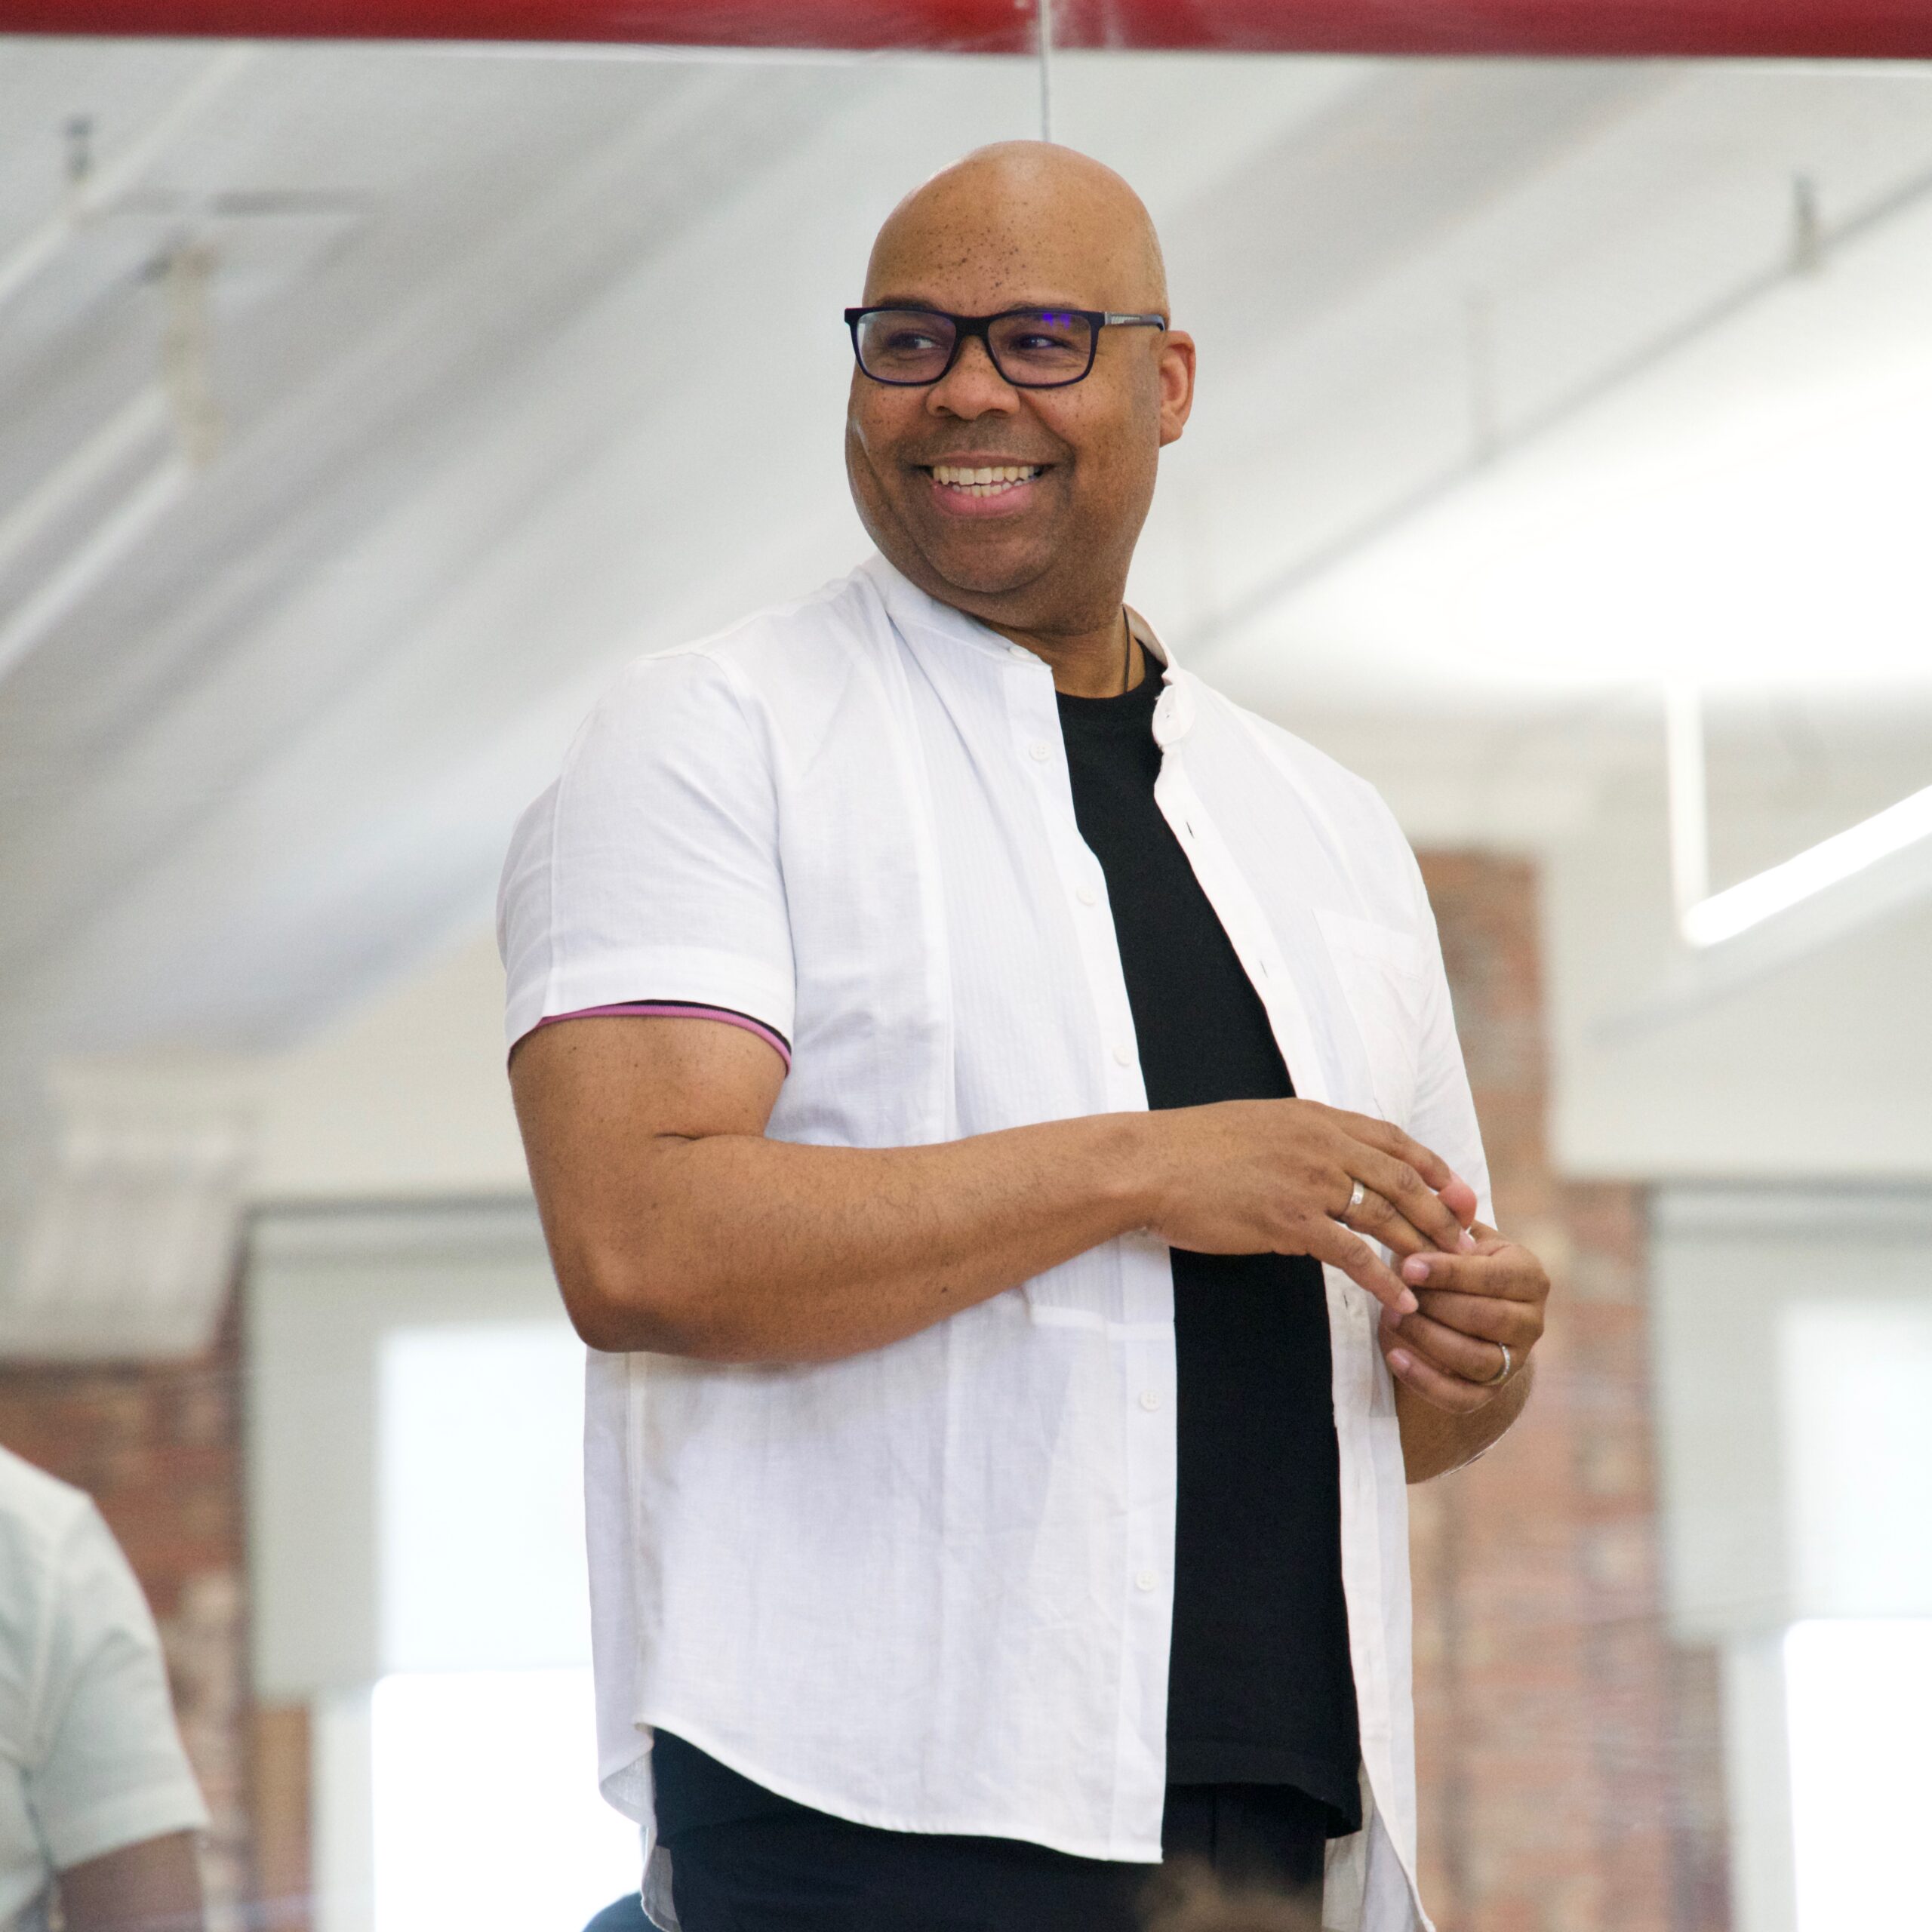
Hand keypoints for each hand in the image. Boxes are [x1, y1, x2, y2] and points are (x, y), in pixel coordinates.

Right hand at [1143, 1098, 1478, 1317]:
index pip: (1393, 1139)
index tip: (1457, 1192)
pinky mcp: (1289, 1220)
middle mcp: (1321, 1143)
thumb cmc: (1190, 1149)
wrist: (1147, 1163)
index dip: (1433, 1167)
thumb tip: (1319, 1152)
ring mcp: (1308, 1181)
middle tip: (1468, 1242)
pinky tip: (1401, 1302)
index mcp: (1315, 1118)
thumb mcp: (1256, 1125)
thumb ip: (1297, 1137)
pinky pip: (1352, 1255)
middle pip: (1403, 1178)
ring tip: (1447, 1277)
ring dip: (1423, 1248)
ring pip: (1387, 1215)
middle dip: (1441, 1212)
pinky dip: (1382, 1280)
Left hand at [1378, 1224, 1548, 1411]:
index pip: (1492, 1278)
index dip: (1449, 1272)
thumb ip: (1453, 1215)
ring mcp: (1515, 1361)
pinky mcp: (1490, 1392)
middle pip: (1486, 1320)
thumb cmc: (1454, 1264)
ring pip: (1475, 1359)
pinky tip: (1395, 1356)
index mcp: (1529, 1276)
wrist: (1461, 1311)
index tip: (1407, 1265)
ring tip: (1391, 1319)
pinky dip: (1425, 1381)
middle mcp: (1532, 1321)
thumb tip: (1453, 1192)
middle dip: (1436, 1307)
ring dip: (1428, 1340)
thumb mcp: (1455, 1237)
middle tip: (1396, 1294)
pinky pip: (1461, 1397)